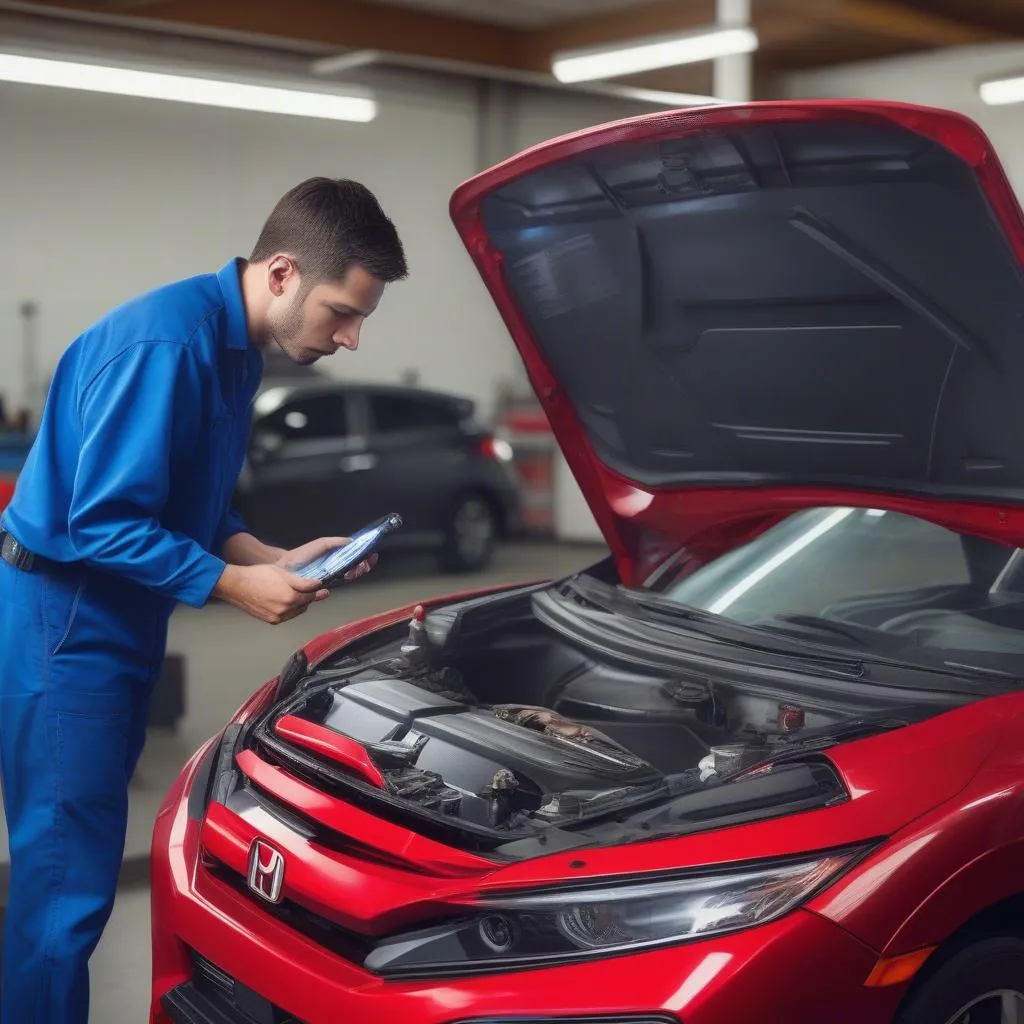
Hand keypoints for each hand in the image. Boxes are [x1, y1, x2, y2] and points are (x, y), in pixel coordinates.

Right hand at [212, 563, 329, 624]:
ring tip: (295, 594)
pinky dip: (289, 610)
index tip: (323, 589)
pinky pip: (286, 616)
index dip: (317, 590)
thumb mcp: (283, 573)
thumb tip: (317, 585)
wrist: (237, 585)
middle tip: (311, 591)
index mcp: (290, 597)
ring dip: (299, 604)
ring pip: (296, 611)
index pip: (311, 595)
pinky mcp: (271, 620)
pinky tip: (284, 600)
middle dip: (308, 597)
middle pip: (305, 604)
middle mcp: (285, 610)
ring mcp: (277, 617)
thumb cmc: (258, 575)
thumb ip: (302, 581)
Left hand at [275, 536, 376, 581]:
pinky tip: (349, 574)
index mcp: (335, 557)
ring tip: (356, 568)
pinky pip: (341, 583)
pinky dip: (349, 578)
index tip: (372, 556)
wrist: (286, 567)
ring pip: (351, 575)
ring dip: (358, 571)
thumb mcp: (321, 544)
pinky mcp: (326, 586)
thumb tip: (352, 541)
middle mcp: (335, 568)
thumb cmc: (302, 555)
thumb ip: (335, 542)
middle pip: (356, 567)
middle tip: (364, 564)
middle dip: (364, 565)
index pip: (354, 558)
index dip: (365, 557)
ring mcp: (332, 577)